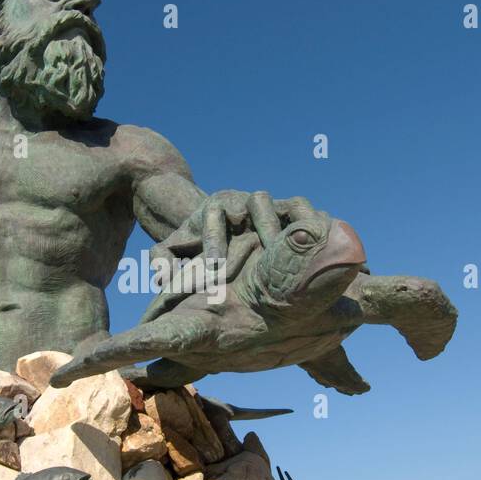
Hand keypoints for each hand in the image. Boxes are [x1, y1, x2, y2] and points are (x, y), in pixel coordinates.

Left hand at [150, 190, 325, 282]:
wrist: (214, 220)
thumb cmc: (193, 241)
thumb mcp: (172, 248)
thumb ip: (163, 261)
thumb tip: (162, 278)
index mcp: (213, 207)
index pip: (214, 216)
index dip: (215, 239)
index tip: (216, 267)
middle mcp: (243, 201)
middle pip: (256, 203)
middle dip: (263, 227)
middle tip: (268, 255)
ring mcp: (268, 203)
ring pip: (285, 203)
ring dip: (294, 227)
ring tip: (301, 253)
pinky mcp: (289, 209)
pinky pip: (304, 210)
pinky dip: (312, 224)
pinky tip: (318, 251)